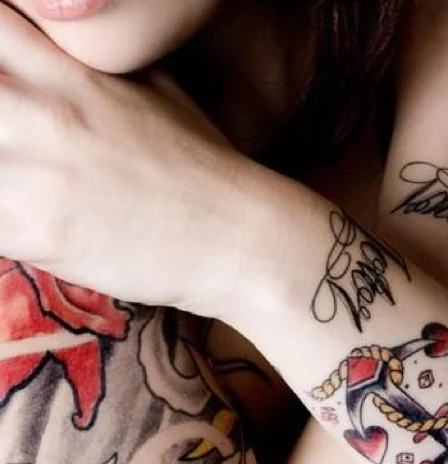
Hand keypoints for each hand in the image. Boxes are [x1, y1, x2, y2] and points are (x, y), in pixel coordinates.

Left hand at [0, 4, 258, 309]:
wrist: (238, 239)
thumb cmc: (206, 168)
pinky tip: (24, 225)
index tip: (5, 89)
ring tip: (20, 186)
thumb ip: (96, 68)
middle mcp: (41, 113)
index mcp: (67, 71)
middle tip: (8, 149)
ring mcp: (35, 174)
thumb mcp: (158, 93)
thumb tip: (70, 53)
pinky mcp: (37, 232)